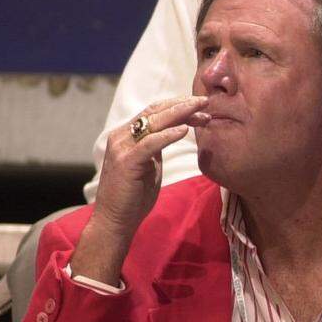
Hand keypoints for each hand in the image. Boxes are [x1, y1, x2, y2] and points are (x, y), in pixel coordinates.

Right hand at [94, 96, 209, 235]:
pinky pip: (150, 143)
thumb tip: (174, 133)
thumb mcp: (149, 165)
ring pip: (153, 122)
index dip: (178, 106)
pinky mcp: (126, 161)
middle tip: (205, 101)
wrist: (115, 220)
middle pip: (155, 112)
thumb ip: (157, 148)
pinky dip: (168, 135)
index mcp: (126, 136)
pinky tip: (185, 130)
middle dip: (182, 105)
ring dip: (180, 114)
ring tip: (201, 111)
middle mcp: (121, 136)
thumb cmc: (134, 196)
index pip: (154, 112)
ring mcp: (121, 147)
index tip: (201, 107)